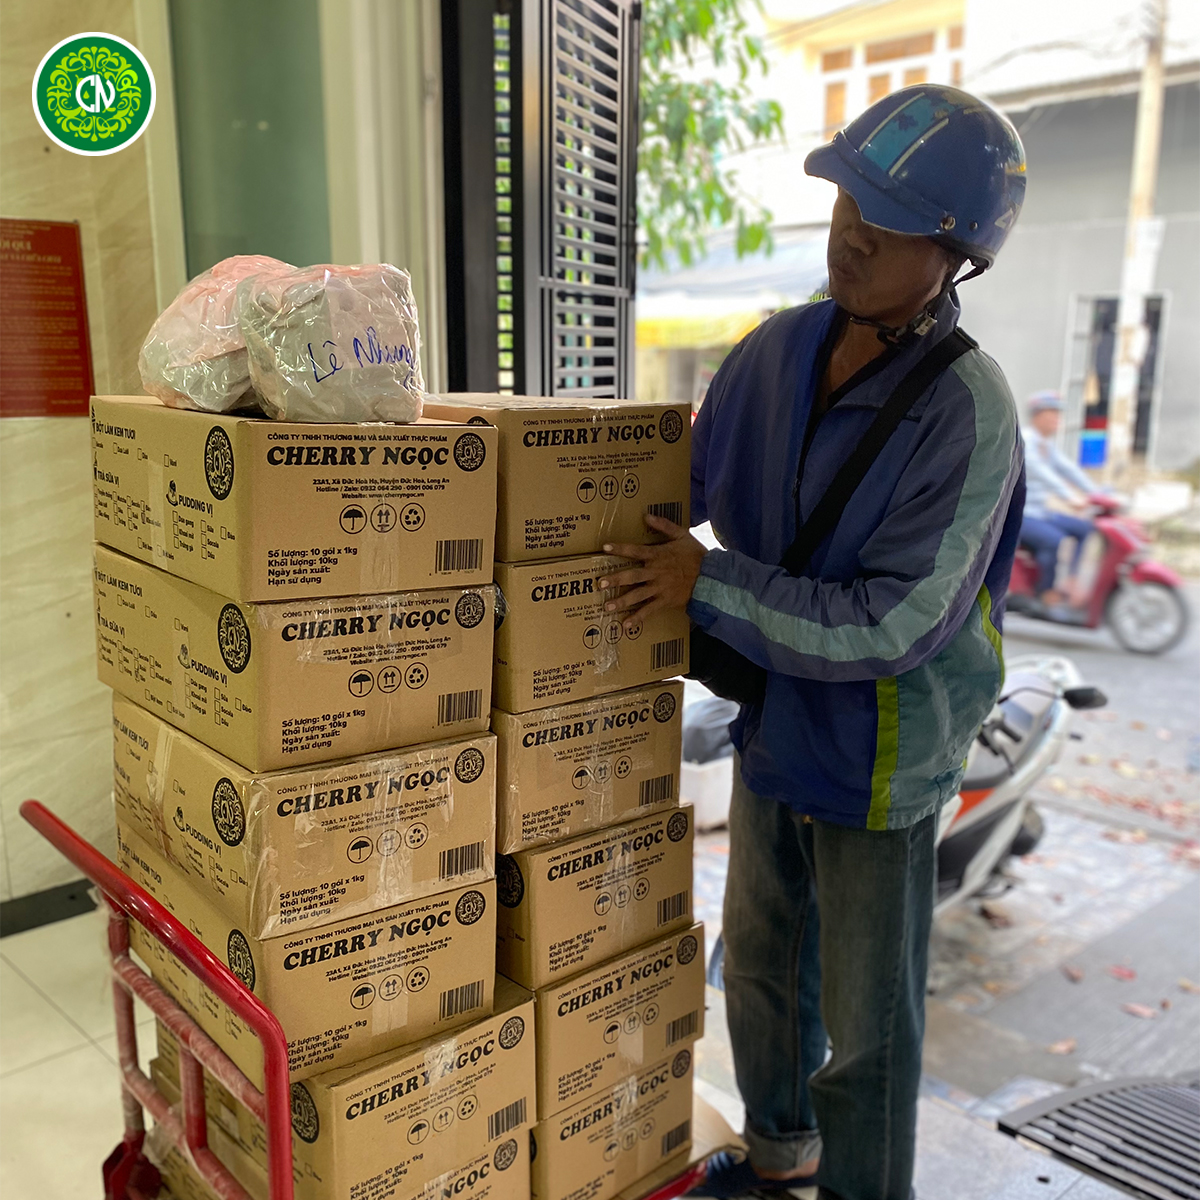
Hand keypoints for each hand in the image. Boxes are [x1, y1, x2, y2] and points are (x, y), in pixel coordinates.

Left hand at [599, 515, 706, 630]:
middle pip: (632, 576)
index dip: (620, 549)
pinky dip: (638, 618)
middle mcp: (655, 572)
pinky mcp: (665, 601)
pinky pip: (649, 610)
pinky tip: (626, 624)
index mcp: (658, 555)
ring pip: (637, 595)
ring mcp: (659, 588)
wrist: (711, 576)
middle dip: (616, 579)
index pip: (635, 551)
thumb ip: (664, 525)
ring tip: (607, 606)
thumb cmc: (696, 555)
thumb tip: (646, 516)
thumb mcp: (682, 535)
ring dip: (622, 601)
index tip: (605, 548)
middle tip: (600, 583)